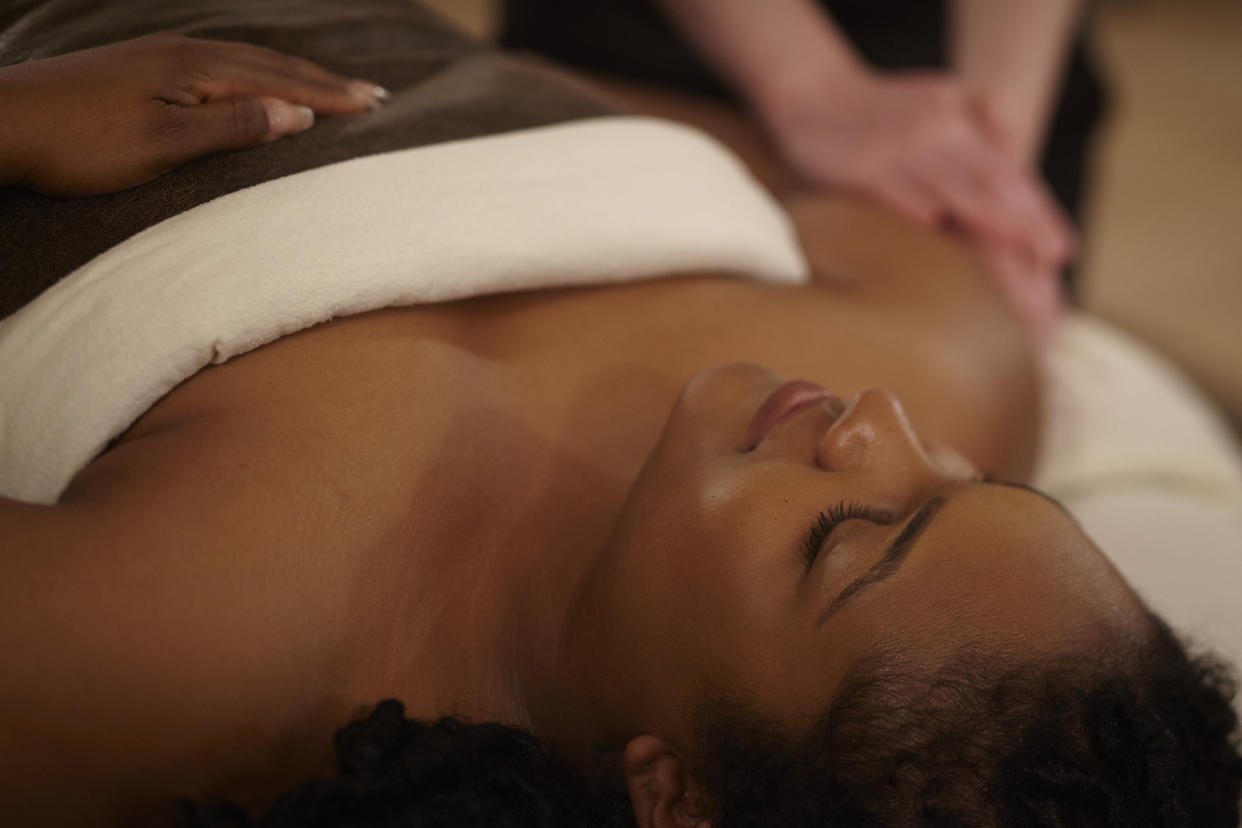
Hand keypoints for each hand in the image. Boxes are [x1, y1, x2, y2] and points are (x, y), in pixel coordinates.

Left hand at [0, 33, 386, 196]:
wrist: (1, 123)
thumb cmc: (79, 142)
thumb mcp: (162, 145)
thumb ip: (232, 128)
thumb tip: (296, 116)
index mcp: (196, 70)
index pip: (281, 83)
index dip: (330, 96)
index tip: (374, 104)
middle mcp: (184, 53)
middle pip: (271, 65)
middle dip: (324, 81)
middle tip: (371, 93)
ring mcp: (161, 56)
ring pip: (247, 61)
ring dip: (294, 74)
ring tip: (327, 86)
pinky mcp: (144, 67)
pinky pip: (221, 64)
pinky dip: (257, 73)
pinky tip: (257, 81)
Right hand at [758, 69, 1073, 340]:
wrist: (812, 92)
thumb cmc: (875, 106)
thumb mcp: (938, 96)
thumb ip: (976, 119)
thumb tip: (1012, 140)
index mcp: (958, 123)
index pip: (1008, 173)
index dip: (1039, 209)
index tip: (1065, 247)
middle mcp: (938, 135)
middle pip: (993, 184)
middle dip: (1028, 223)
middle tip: (1056, 257)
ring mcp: (901, 154)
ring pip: (957, 191)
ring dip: (994, 225)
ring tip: (1022, 258)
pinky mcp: (864, 171)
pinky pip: (900, 197)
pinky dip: (926, 217)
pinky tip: (948, 244)